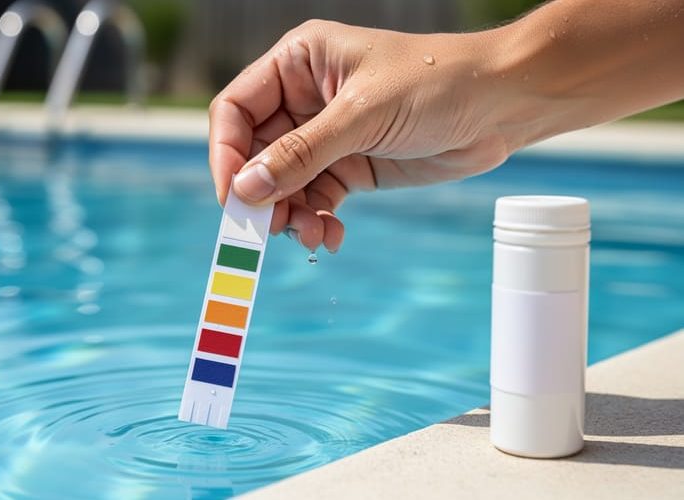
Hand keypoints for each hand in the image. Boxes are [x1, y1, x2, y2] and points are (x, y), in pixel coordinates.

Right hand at [208, 20, 513, 252]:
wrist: (502, 104)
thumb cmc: (437, 84)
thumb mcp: (363, 115)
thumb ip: (301, 153)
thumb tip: (246, 190)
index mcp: (298, 63)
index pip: (236, 109)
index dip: (226, 153)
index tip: (232, 197)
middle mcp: (304, 99)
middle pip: (256, 154)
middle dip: (263, 195)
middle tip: (270, 230)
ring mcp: (326, 136)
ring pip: (283, 185)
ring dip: (291, 215)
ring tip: (312, 235)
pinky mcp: (349, 167)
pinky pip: (315, 200)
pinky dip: (317, 221)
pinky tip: (332, 236)